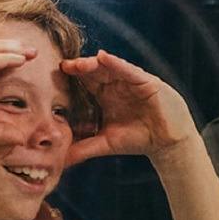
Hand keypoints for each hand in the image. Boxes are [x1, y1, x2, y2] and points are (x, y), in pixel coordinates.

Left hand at [61, 50, 197, 161]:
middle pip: (94, 72)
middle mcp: (116, 84)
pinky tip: (104, 58)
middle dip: (79, 68)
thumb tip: (60, 161)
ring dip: (94, 64)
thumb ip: (84, 148)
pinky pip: (128, 69)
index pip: (85, 83)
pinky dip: (116, 63)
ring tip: (79, 63)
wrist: (166, 142)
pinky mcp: (145, 81)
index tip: (52, 78)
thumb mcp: (106, 143)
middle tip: (63, 67)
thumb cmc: (138, 138)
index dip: (71, 79)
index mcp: (105, 95)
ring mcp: (130, 81)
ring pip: (109, 67)